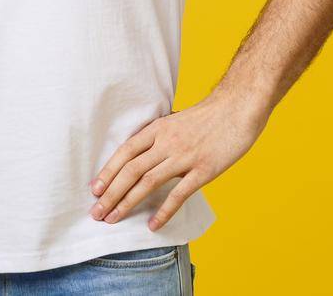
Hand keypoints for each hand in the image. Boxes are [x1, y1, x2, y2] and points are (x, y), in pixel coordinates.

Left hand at [87, 91, 269, 230]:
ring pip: (147, 182)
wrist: (238, 107)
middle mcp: (166, 142)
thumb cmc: (209, 115)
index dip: (108, 171)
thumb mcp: (176, 120)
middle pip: (130, 170)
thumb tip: (142, 152)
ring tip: (113, 219)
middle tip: (96, 212)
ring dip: (127, 203)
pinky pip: (179, 194)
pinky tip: (152, 225)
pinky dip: (163, 211)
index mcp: (158, 129)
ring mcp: (184, 157)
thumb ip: (159, 136)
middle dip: (110, 193)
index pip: (125, 152)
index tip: (95, 189)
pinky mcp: (203, 170)